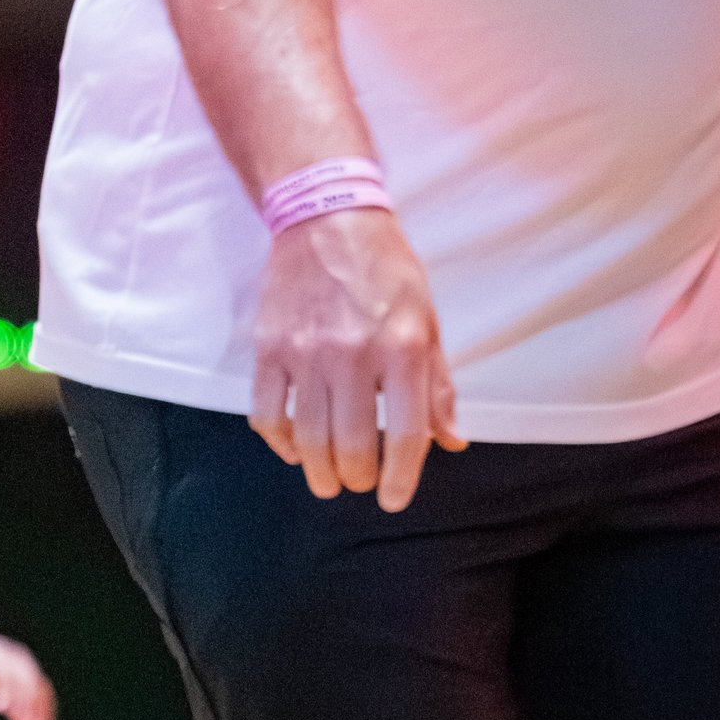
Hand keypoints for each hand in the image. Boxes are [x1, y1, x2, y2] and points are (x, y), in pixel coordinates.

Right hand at [249, 208, 460, 509]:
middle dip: (358, 477)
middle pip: (352, 446)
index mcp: (401, 348)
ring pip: (309, 439)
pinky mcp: (269, 350)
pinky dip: (281, 442)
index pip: (405, 433)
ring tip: (327, 480)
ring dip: (319, 471)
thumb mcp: (426, 320)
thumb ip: (437, 385)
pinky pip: (268, 414)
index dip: (400, 478)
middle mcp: (353, 354)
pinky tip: (293, 449)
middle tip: (360, 481)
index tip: (393, 500)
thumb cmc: (385, 271)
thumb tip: (450, 440)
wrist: (326, 219)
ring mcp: (306, 354)